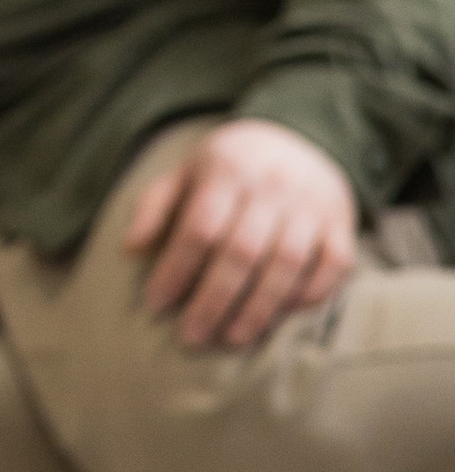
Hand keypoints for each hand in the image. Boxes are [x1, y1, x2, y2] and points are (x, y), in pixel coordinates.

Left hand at [122, 117, 358, 348]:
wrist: (301, 134)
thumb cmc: (231, 165)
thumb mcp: (186, 172)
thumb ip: (155, 207)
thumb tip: (129, 250)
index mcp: (228, 170)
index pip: (200, 227)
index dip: (176, 269)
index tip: (156, 304)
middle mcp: (273, 186)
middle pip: (242, 251)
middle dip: (214, 299)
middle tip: (191, 336)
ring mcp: (313, 204)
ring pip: (288, 263)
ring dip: (259, 307)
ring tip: (233, 337)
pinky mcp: (342, 222)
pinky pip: (334, 264)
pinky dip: (310, 293)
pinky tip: (282, 315)